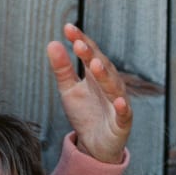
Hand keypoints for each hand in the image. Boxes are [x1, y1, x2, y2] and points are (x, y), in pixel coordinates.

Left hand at [46, 23, 131, 163]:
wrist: (94, 145)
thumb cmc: (85, 114)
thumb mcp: (69, 90)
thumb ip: (62, 69)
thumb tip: (51, 43)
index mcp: (96, 74)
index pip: (89, 52)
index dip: (80, 40)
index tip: (68, 29)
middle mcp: (109, 84)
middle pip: (102, 66)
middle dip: (92, 55)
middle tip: (79, 45)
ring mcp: (118, 103)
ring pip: (114, 86)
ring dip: (105, 75)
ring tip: (94, 65)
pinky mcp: (122, 123)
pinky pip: (124, 114)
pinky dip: (122, 107)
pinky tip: (119, 101)